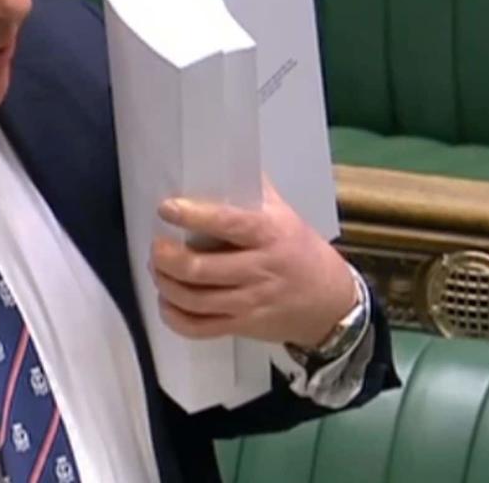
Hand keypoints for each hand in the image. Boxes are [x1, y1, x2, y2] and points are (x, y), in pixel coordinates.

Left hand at [149, 178, 356, 348]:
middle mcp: (259, 269)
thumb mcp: (284, 214)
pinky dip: (174, 317)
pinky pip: (200, 328)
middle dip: (166, 258)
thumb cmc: (300, 249)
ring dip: (165, 284)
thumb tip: (218, 158)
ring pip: (194, 300)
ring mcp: (250, 302)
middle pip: (200, 269)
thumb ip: (253, 190)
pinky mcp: (243, 327)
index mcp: (269, 234)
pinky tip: (166, 301)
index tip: (166, 208)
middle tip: (156, 246)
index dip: (193, 216)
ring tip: (158, 269)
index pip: (228, 223)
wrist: (331, 302)